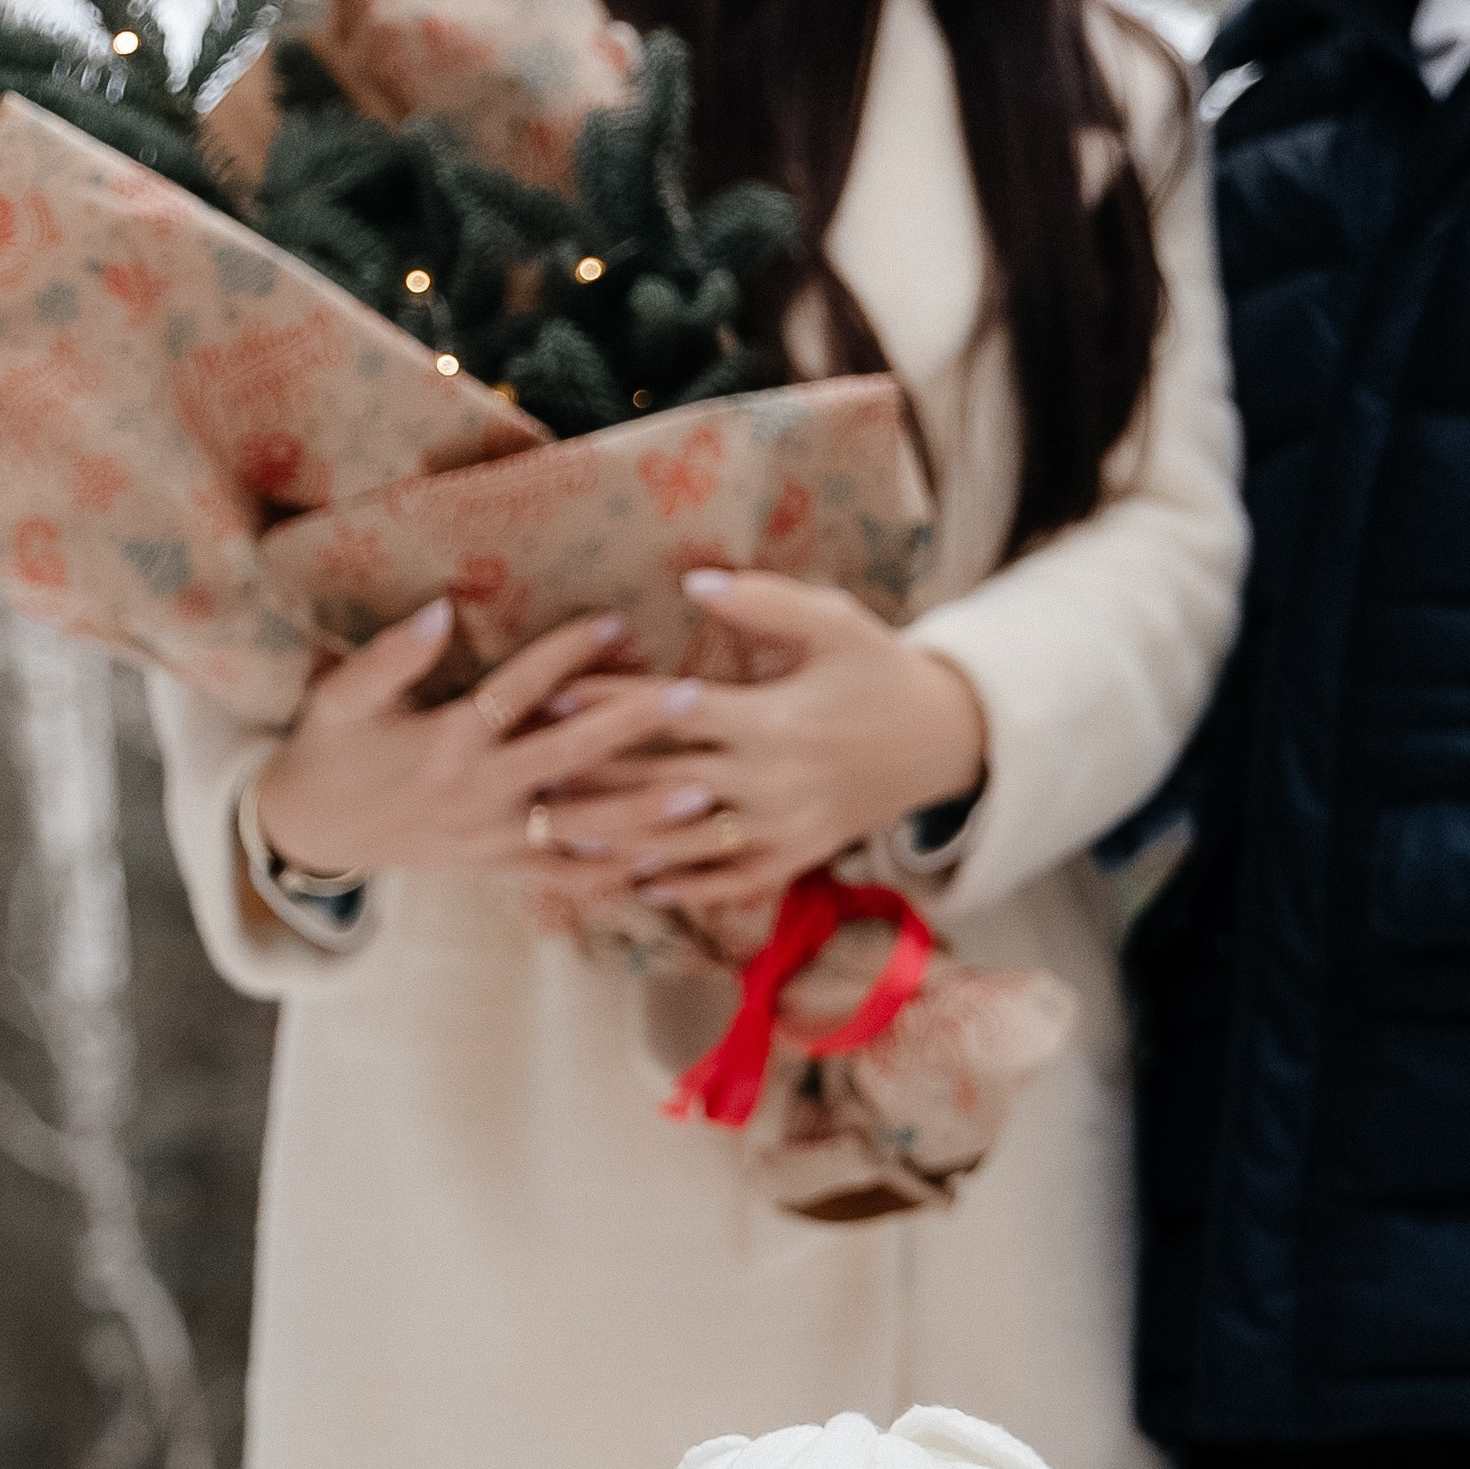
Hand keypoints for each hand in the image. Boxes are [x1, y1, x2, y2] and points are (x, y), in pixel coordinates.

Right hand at [251, 598, 706, 888]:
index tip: (617, 623)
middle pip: (568, 759)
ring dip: (646, 815)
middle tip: (693, 700)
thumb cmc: (332, 747)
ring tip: (706, 798)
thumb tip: (439, 608)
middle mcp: (476, 795)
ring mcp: (492, 839)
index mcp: (444, 743)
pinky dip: (616, 872)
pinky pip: (565, 877)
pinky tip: (669, 862)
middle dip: (634, 729)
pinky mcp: (499, 869)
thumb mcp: (344, 693)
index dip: (567, 654)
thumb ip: (393, 654)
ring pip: (580, 828)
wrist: (311, 831)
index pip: (516, 691)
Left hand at [535, 568, 989, 918]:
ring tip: (559, 835)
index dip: (608, 703)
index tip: (548, 695)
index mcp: (773, 718)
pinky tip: (636, 884)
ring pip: (685, 842)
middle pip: (661, 784)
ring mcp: (782, 828)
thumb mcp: (833, 620)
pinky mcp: (795, 858)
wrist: (942, 741)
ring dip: (619, 841)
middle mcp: (771, 781)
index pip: (672, 712)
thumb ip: (763, 602)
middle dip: (592, 781)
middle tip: (527, 776)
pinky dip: (683, 886)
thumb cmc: (878, 668)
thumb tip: (693, 582)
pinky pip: (730, 881)